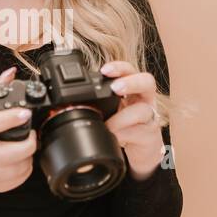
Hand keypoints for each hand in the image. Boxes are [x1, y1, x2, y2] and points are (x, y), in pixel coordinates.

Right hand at [0, 67, 37, 195]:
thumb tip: (10, 74)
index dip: (8, 120)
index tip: (25, 113)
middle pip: (5, 155)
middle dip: (26, 145)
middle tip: (32, 135)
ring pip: (13, 171)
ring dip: (28, 158)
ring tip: (26, 147)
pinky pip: (14, 182)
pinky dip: (24, 171)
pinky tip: (21, 160)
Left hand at [100, 60, 165, 181]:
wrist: (140, 149)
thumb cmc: (123, 125)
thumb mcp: (110, 111)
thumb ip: (97, 104)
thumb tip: (65, 105)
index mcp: (132, 88)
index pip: (129, 70)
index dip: (119, 67)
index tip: (104, 70)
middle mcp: (144, 99)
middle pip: (147, 81)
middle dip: (131, 82)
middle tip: (116, 88)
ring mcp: (150, 116)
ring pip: (144, 110)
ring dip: (122, 117)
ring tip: (108, 124)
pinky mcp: (151, 135)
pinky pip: (139, 132)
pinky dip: (123, 134)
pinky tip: (113, 136)